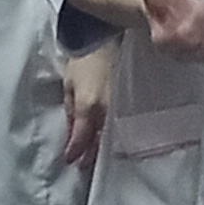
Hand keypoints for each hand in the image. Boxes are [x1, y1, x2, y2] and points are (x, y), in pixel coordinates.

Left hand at [60, 40, 113, 166]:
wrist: (104, 38)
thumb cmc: (82, 60)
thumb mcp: (69, 86)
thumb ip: (70, 112)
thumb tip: (71, 135)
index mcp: (88, 107)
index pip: (81, 139)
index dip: (75, 152)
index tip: (71, 161)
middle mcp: (107, 111)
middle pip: (100, 143)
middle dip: (91, 156)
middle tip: (85, 166)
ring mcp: (123, 107)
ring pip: (114, 136)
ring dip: (106, 148)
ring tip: (100, 158)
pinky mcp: (134, 101)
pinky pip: (125, 125)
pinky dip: (120, 135)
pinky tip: (117, 141)